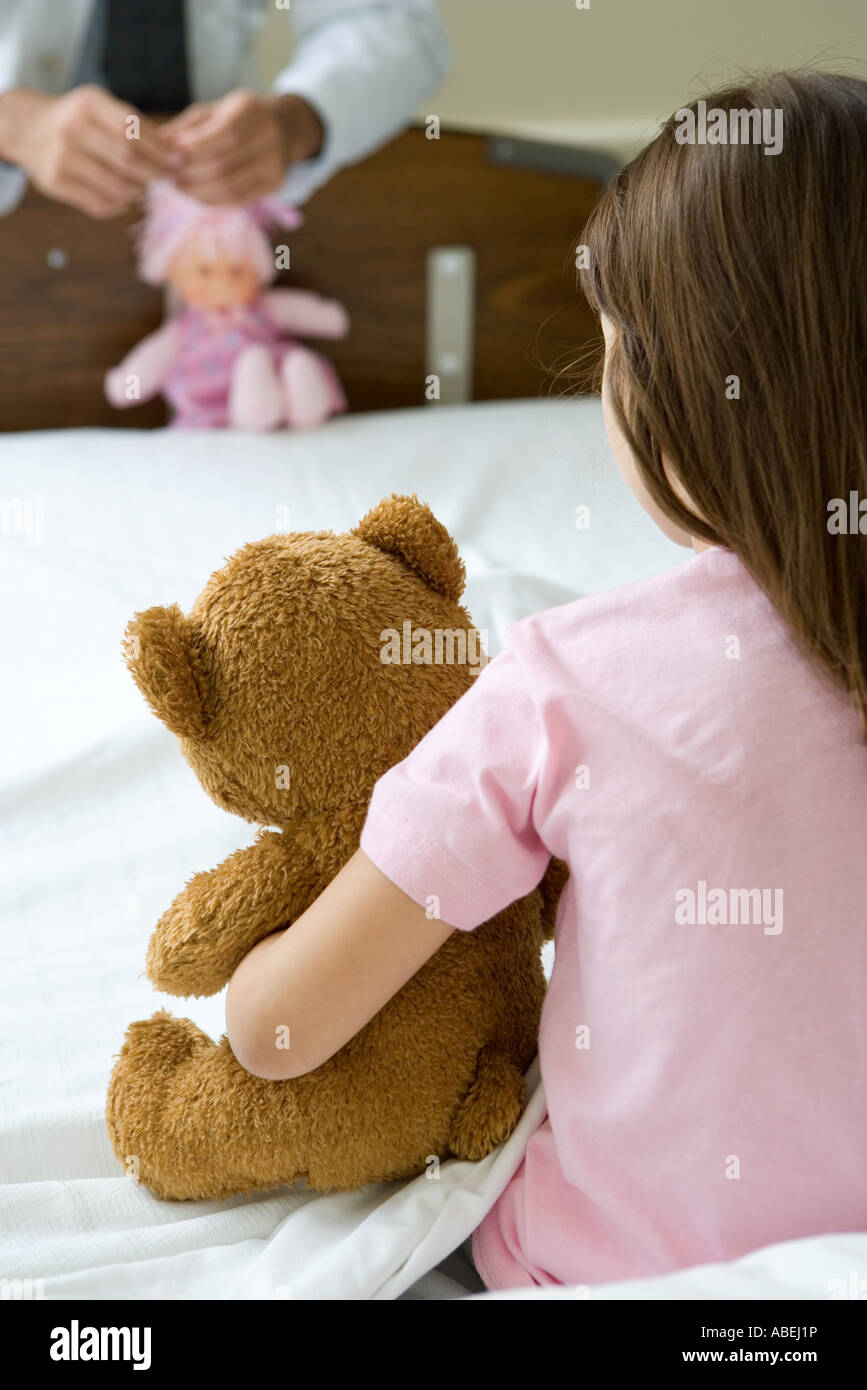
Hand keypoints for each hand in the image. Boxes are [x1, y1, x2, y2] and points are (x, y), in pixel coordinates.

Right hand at [0, 86, 178, 217]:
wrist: (28, 129)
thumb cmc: (77, 120)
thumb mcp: (99, 107)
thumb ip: (132, 125)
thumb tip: (175, 154)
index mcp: (88, 103)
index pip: (133, 128)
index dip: (160, 149)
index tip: (177, 161)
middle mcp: (73, 128)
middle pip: (127, 159)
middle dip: (155, 174)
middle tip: (168, 180)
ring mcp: (62, 157)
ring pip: (117, 187)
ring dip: (138, 192)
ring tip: (146, 188)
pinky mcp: (56, 182)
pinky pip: (100, 204)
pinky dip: (120, 205)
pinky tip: (124, 198)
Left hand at [162, 90, 323, 204]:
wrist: (280, 127)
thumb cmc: (235, 117)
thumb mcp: (212, 112)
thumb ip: (187, 127)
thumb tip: (159, 143)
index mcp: (251, 110)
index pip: (224, 133)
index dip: (195, 147)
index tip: (170, 155)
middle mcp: (269, 136)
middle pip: (225, 164)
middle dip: (192, 173)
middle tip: (169, 175)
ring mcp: (275, 163)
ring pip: (231, 187)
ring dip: (198, 191)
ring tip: (179, 186)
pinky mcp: (275, 185)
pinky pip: (239, 199)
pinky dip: (213, 200)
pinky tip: (196, 195)